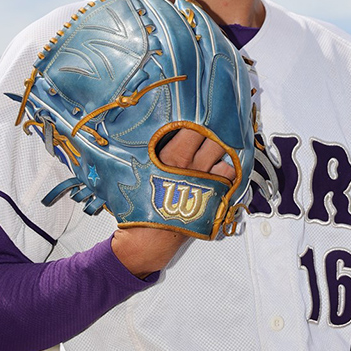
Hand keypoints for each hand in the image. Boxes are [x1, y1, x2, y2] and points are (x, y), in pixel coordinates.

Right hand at [111, 129, 233, 276]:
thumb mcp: (124, 173)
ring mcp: (204, 184)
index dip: (200, 117)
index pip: (192, 127)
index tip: (202, 109)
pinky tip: (223, 169)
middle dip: (216, 130)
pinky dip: (229, 172)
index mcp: (168, 157)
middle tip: (217, 122)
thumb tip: (120, 130)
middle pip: (213, 140)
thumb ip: (130, 150)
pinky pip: (229, 180)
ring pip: (225, 158)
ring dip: (225, 151)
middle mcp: (190, 168)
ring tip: (222, 145)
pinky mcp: (212, 200)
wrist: (146, 241)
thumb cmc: (135, 207)